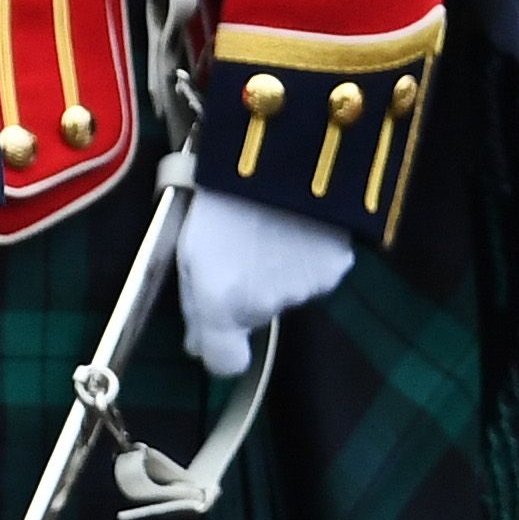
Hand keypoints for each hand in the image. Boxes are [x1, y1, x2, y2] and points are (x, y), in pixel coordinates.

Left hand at [175, 188, 354, 375]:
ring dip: (273, 273)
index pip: (224, 363)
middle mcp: (265, 306)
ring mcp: (305, 289)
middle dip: (241, 296)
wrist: (278, 156)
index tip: (209, 330)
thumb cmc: (214, 194)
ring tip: (264, 227)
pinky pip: (313, 272)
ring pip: (283, 294)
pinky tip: (293, 223)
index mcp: (222, 303)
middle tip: (233, 249)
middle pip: (252, 318)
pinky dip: (302, 257)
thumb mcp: (182, 243)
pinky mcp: (335, 268)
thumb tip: (194, 345)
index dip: (216, 349)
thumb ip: (192, 299)